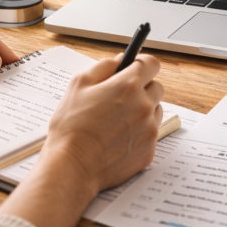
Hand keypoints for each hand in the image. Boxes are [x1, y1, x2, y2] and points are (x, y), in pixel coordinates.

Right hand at [41, 53, 164, 193]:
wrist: (73, 166)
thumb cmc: (71, 127)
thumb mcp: (78, 85)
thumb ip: (103, 67)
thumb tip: (120, 60)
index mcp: (128, 86)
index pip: (151, 63)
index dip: (141, 64)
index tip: (134, 68)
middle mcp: (144, 106)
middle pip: (156, 87)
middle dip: (141, 88)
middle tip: (119, 98)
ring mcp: (149, 129)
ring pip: (155, 111)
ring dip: (142, 111)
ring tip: (116, 121)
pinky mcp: (149, 150)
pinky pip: (150, 134)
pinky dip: (138, 133)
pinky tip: (117, 138)